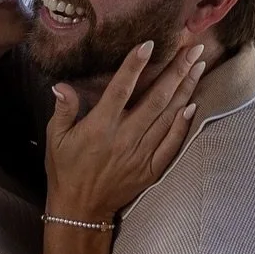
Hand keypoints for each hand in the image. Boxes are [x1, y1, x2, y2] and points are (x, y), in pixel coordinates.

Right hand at [45, 40, 204, 222]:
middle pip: (156, 99)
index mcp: (100, 127)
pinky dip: (183, 125)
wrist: (81, 209)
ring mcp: (141, 154)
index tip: (150, 44)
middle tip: (193, 49)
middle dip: (176, 71)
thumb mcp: (55, 138)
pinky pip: (171, 144)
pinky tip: (193, 105)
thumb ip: (63, 110)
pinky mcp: (151, 170)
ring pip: (168, 117)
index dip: (135, 66)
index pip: (121, 90)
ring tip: (198, 67)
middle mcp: (124, 138)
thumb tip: (62, 85)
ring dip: (185, 90)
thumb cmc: (66, 170)